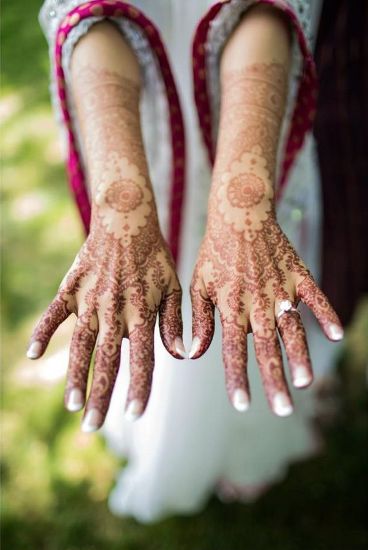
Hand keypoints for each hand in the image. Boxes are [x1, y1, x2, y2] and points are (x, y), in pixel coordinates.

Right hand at [26, 154, 183, 430]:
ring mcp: (90, 300)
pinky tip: (32, 354)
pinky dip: (42, 332)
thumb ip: (175, 322)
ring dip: (75, 376)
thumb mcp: (173, 286)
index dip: (139, 389)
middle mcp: (114, 312)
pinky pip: (54, 313)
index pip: (142, 360)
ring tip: (71, 405)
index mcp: (141, 313)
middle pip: (107, 361)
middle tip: (93, 427)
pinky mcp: (72, 288)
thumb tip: (182, 355)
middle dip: (101, 396)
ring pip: (80, 345)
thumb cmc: (154, 255)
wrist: (127, 219)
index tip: (135, 415)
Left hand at [190, 160, 342, 416]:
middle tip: (283, 410)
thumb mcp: (198, 285)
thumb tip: (192, 354)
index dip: (238, 379)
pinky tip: (335, 335)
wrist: (239, 215)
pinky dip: (326, 315)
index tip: (242, 405)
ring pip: (293, 329)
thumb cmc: (214, 253)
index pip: (234, 351)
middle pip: (267, 349)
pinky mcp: (298, 275)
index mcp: (232, 307)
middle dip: (274, 382)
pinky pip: (315, 297)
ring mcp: (281, 289)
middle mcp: (258, 302)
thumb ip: (199, 321)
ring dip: (299, 357)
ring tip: (304, 383)